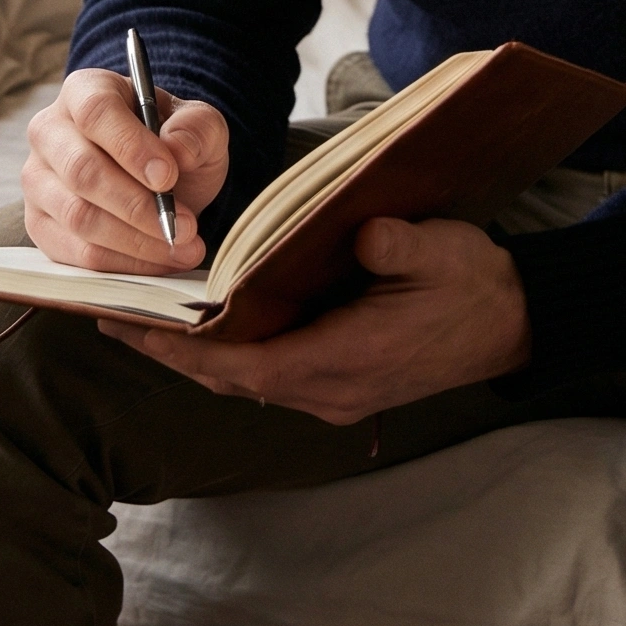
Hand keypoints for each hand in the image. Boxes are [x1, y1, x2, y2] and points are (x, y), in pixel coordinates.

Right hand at [22, 69, 228, 274]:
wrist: (160, 180)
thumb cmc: (174, 143)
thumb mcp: (200, 126)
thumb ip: (198, 129)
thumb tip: (178, 149)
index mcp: (85, 91)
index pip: (95, 112)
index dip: (130, 146)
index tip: (168, 176)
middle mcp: (50, 132)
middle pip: (82, 170)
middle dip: (137, 205)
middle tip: (185, 225)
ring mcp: (39, 181)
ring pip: (78, 216)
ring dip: (136, 240)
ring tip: (183, 246)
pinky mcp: (40, 225)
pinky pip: (76, 253)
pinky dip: (123, 263)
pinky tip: (160, 260)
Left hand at [99, 216, 532, 422]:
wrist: (513, 323)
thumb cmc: (473, 283)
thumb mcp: (442, 252)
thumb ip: (398, 246)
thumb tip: (360, 234)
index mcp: (345, 359)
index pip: (243, 363)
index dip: (183, 348)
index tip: (134, 323)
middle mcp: (329, 388)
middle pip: (230, 377)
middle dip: (171, 352)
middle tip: (112, 317)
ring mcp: (334, 391)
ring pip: (245, 377)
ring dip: (195, 353)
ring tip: (144, 317)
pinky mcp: (340, 381)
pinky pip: (267, 371)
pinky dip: (229, 350)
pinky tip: (207, 321)